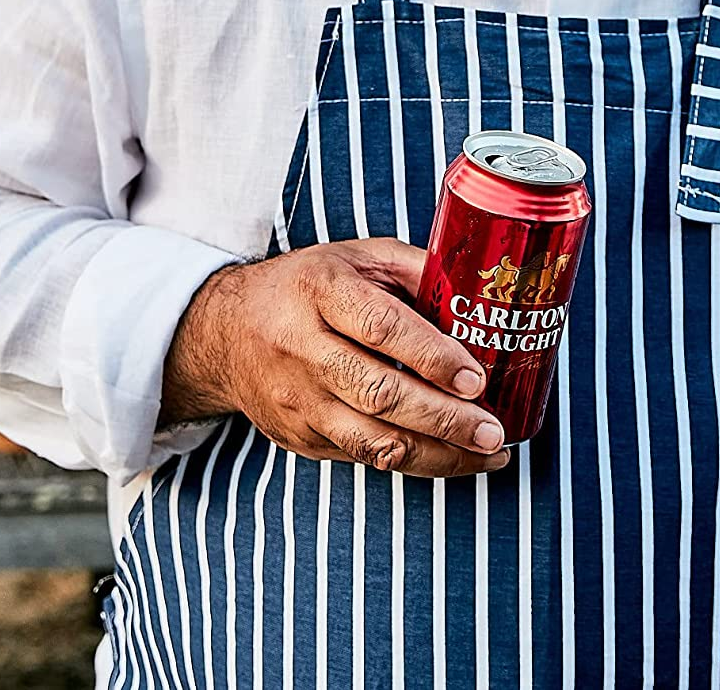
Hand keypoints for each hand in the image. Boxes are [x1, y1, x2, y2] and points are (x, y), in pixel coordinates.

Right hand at [162, 238, 508, 478]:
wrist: (226, 331)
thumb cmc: (305, 287)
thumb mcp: (355, 257)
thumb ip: (414, 269)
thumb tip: (478, 292)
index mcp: (319, 290)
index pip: (379, 327)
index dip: (431, 356)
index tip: (476, 378)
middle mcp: (302, 347)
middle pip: (378, 393)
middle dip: (445, 419)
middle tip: (493, 431)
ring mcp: (297, 399)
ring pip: (371, 441)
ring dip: (437, 456)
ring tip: (486, 456)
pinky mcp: (298, 436)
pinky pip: (360, 456)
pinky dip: (410, 462)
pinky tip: (449, 458)